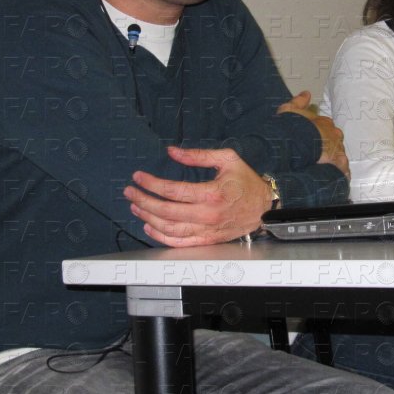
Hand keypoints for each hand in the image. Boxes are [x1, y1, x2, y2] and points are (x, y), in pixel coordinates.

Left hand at [125, 146, 272, 246]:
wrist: (264, 208)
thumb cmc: (246, 181)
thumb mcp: (227, 159)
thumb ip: (198, 156)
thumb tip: (171, 151)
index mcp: (211, 193)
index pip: (172, 190)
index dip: (151, 184)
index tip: (138, 177)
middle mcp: (207, 215)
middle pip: (166, 211)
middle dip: (143, 200)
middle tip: (129, 192)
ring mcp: (206, 230)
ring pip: (169, 228)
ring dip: (148, 218)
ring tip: (135, 207)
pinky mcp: (207, 240)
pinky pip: (179, 242)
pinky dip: (161, 236)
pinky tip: (149, 226)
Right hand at [277, 91, 348, 177]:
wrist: (299, 146)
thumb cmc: (293, 129)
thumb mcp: (289, 110)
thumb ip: (298, 102)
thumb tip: (307, 93)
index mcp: (324, 123)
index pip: (326, 126)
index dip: (319, 132)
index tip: (313, 138)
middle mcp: (335, 135)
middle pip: (334, 140)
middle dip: (329, 146)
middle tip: (318, 154)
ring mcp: (339, 151)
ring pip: (339, 155)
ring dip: (333, 160)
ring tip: (324, 167)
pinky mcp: (340, 166)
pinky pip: (342, 171)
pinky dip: (339, 174)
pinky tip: (333, 177)